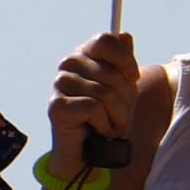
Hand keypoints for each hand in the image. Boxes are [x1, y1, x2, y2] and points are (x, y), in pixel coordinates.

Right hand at [49, 33, 140, 166]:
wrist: (87, 153)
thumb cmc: (106, 117)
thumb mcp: (122, 87)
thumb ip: (123, 62)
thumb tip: (125, 36)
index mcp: (84, 54)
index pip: (105, 40)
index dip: (125, 60)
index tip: (133, 78)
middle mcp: (68, 64)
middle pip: (111, 73)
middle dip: (125, 99)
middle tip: (119, 115)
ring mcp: (59, 84)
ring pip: (105, 93)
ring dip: (117, 117)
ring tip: (110, 126)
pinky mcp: (56, 106)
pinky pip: (94, 108)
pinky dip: (104, 125)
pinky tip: (98, 130)